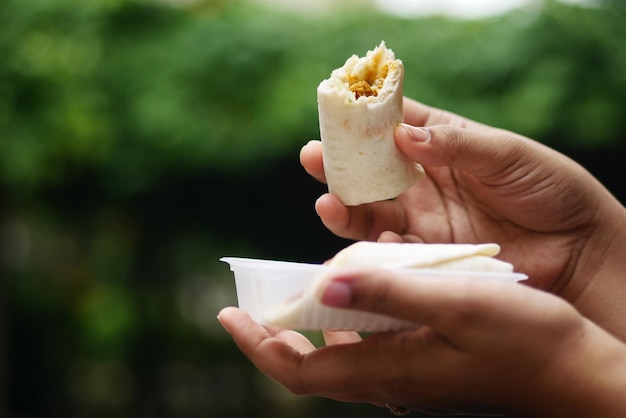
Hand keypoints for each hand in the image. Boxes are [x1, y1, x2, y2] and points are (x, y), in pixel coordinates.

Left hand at [218, 269, 625, 416]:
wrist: (576, 370)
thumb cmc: (525, 339)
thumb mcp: (456, 306)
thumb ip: (390, 293)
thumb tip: (322, 282)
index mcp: (389, 369)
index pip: (300, 371)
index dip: (258, 346)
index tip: (227, 315)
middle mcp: (391, 374)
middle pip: (312, 363)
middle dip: (275, 334)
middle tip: (253, 300)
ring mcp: (408, 368)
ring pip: (339, 350)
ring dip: (310, 322)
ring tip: (294, 289)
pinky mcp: (425, 357)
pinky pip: (370, 339)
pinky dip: (350, 313)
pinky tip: (357, 283)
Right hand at [301, 98, 625, 335]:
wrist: (580, 250)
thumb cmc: (550, 190)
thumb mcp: (506, 155)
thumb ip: (456, 144)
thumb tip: (404, 132)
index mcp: (445, 146)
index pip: (397, 126)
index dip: (366, 121)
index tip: (337, 116)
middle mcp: (427, 182)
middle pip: (373, 171)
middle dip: (341, 164)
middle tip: (313, 157)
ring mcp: (425, 220)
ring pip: (373, 211)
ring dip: (346, 207)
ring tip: (327, 201)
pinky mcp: (430, 254)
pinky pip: (393, 250)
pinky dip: (375, 247)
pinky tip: (367, 239)